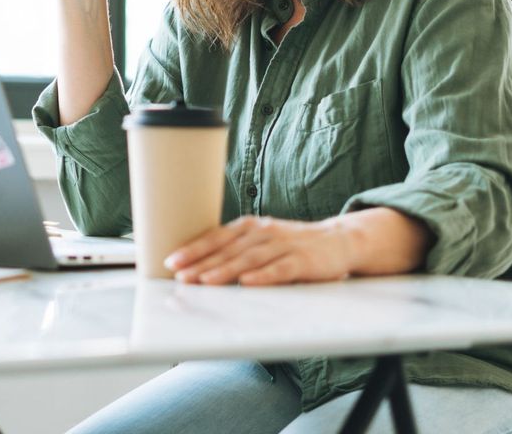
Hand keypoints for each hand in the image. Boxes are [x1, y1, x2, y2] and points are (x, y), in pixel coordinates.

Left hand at [165, 216, 355, 285]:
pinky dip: (264, 276)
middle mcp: (263, 232)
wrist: (339, 239)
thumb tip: (198, 268)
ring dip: (226, 269)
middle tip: (180, 275)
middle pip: (228, 248)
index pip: (216, 237)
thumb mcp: (261, 241)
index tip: (172, 261)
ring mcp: (284, 244)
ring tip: (205, 281)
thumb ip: (236, 249)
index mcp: (249, 227)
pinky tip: (248, 283)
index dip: (194, 249)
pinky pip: (281, 268)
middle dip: (202, 262)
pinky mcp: (303, 260)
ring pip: (250, 258)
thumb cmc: (292, 244)